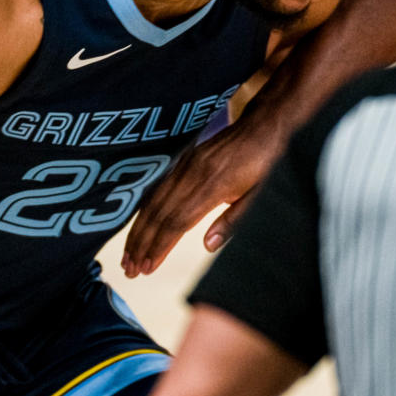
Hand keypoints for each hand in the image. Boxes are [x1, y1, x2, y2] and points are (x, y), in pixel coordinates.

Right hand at [122, 120, 281, 275]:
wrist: (263, 125)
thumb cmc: (267, 162)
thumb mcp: (260, 195)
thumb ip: (234, 221)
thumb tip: (208, 245)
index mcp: (212, 186)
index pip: (177, 222)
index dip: (160, 246)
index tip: (147, 267)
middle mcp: (192, 174)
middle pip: (159, 214)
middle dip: (141, 244)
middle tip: (129, 270)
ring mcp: (185, 165)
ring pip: (154, 201)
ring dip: (138, 230)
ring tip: (128, 256)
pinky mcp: (184, 160)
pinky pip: (158, 187)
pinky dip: (145, 209)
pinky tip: (138, 225)